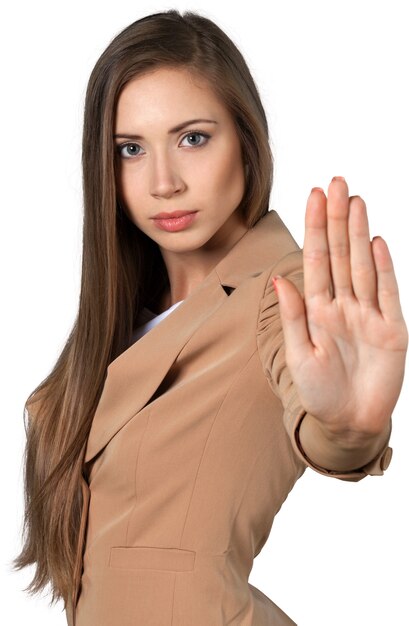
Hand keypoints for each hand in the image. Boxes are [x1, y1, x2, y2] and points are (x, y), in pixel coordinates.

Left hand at [273, 176, 407, 444]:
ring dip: (359, 234)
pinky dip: (383, 269)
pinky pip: (387, 293)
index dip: (316, 228)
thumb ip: (293, 316)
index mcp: (318, 310)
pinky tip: (376, 242)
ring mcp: (369, 315)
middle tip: (337, 182)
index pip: (316, 260)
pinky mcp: (392, 330)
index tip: (314, 195)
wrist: (348, 423)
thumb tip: (279, 279)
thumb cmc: (318, 392)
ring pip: (362, 266)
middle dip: (338, 219)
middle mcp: (343, 306)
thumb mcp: (299, 354)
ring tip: (355, 201)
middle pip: (340, 254)